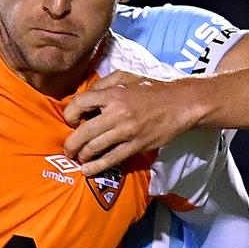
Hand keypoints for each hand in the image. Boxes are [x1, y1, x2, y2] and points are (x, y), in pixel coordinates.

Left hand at [62, 71, 204, 176]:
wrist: (180, 104)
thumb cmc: (151, 89)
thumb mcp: (126, 76)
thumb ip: (103, 83)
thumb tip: (84, 97)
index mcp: (113, 94)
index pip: (80, 104)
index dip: (70, 114)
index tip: (70, 121)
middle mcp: (117, 113)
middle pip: (84, 132)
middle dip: (71, 143)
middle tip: (68, 148)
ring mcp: (127, 132)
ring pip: (95, 148)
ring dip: (82, 155)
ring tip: (78, 158)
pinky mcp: (136, 146)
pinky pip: (112, 159)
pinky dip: (96, 167)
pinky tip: (87, 170)